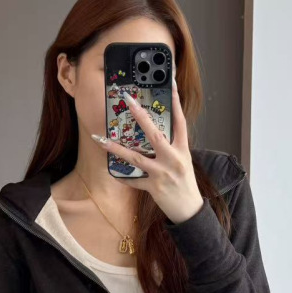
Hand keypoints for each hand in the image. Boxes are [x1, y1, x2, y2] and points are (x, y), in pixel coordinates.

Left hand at [91, 75, 203, 224]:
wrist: (190, 210)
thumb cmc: (186, 183)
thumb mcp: (183, 161)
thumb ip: (172, 146)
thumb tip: (155, 132)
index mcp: (182, 150)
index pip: (180, 121)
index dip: (176, 102)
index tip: (171, 83)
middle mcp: (173, 159)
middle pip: (154, 134)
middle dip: (140, 115)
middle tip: (128, 99)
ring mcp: (162, 173)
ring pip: (136, 158)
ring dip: (116, 148)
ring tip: (101, 139)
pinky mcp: (154, 188)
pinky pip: (134, 180)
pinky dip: (123, 177)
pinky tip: (112, 172)